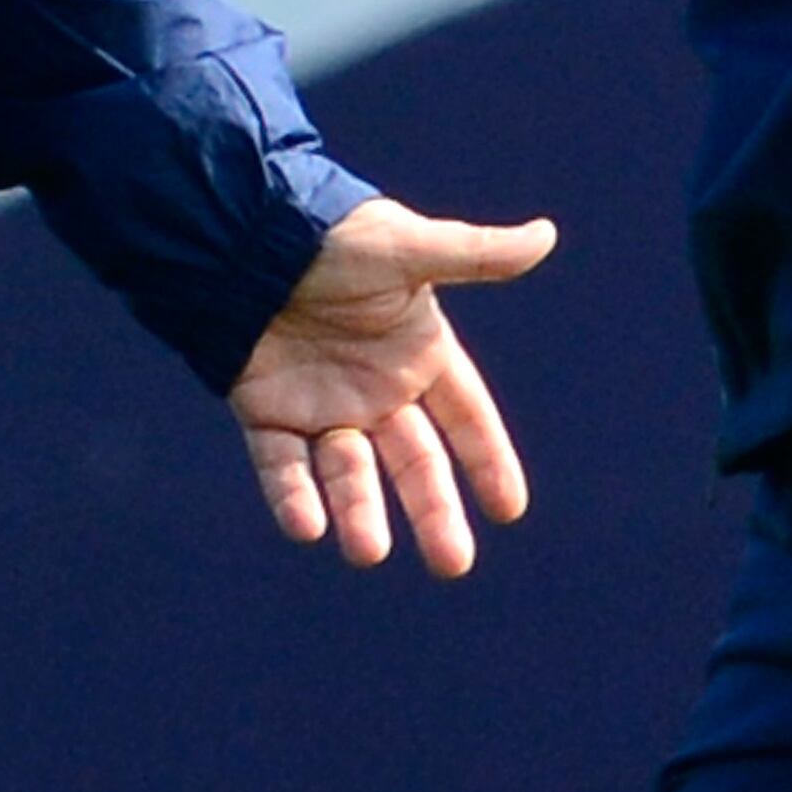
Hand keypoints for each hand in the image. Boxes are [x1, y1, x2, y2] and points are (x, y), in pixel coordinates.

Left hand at [228, 196, 556, 575]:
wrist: (245, 229)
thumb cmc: (334, 234)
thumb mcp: (408, 247)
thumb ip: (474, 254)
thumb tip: (546, 235)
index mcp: (417, 351)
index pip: (465, 416)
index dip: (487, 460)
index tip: (509, 509)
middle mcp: (374, 387)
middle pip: (414, 462)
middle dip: (433, 510)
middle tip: (452, 562)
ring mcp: (321, 403)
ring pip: (348, 473)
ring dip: (359, 511)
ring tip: (367, 551)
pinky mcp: (266, 410)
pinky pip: (282, 465)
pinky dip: (292, 496)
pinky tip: (306, 526)